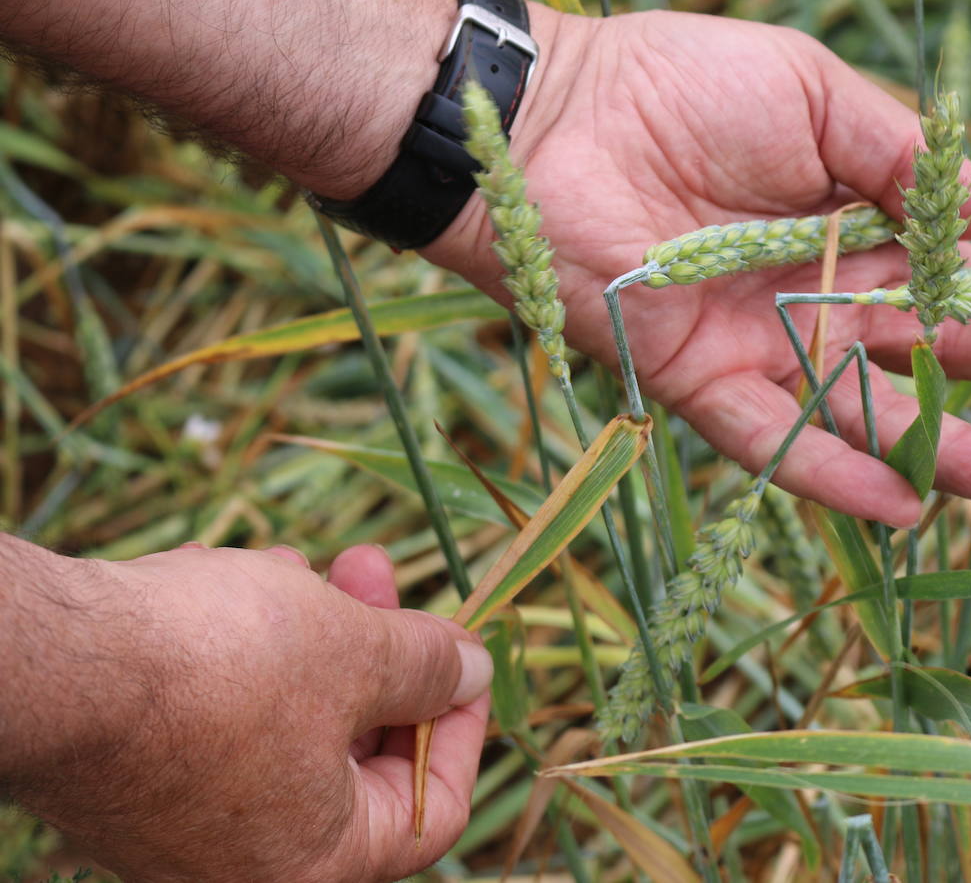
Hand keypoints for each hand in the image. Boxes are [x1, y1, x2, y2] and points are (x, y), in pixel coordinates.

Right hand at [3, 540, 490, 882]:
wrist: (50, 660)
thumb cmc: (223, 668)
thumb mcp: (357, 653)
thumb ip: (429, 667)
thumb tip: (474, 667)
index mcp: (319, 861)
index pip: (431, 809)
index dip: (461, 723)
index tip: (463, 654)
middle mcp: (249, 859)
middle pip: (354, 748)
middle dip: (376, 647)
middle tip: (376, 569)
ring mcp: (185, 819)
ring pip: (286, 712)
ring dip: (310, 629)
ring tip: (304, 563)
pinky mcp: (137, 770)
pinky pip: (220, 706)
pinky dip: (245, 643)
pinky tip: (236, 576)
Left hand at [428, 7, 970, 526]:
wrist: (553, 122)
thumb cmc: (680, 86)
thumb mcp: (811, 94)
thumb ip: (901, 152)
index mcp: (853, 221)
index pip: (953, 271)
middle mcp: (816, 293)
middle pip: (925, 346)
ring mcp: (761, 343)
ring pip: (862, 409)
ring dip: (941, 448)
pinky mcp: (699, 380)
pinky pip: (772, 437)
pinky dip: (833, 471)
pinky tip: (906, 504)